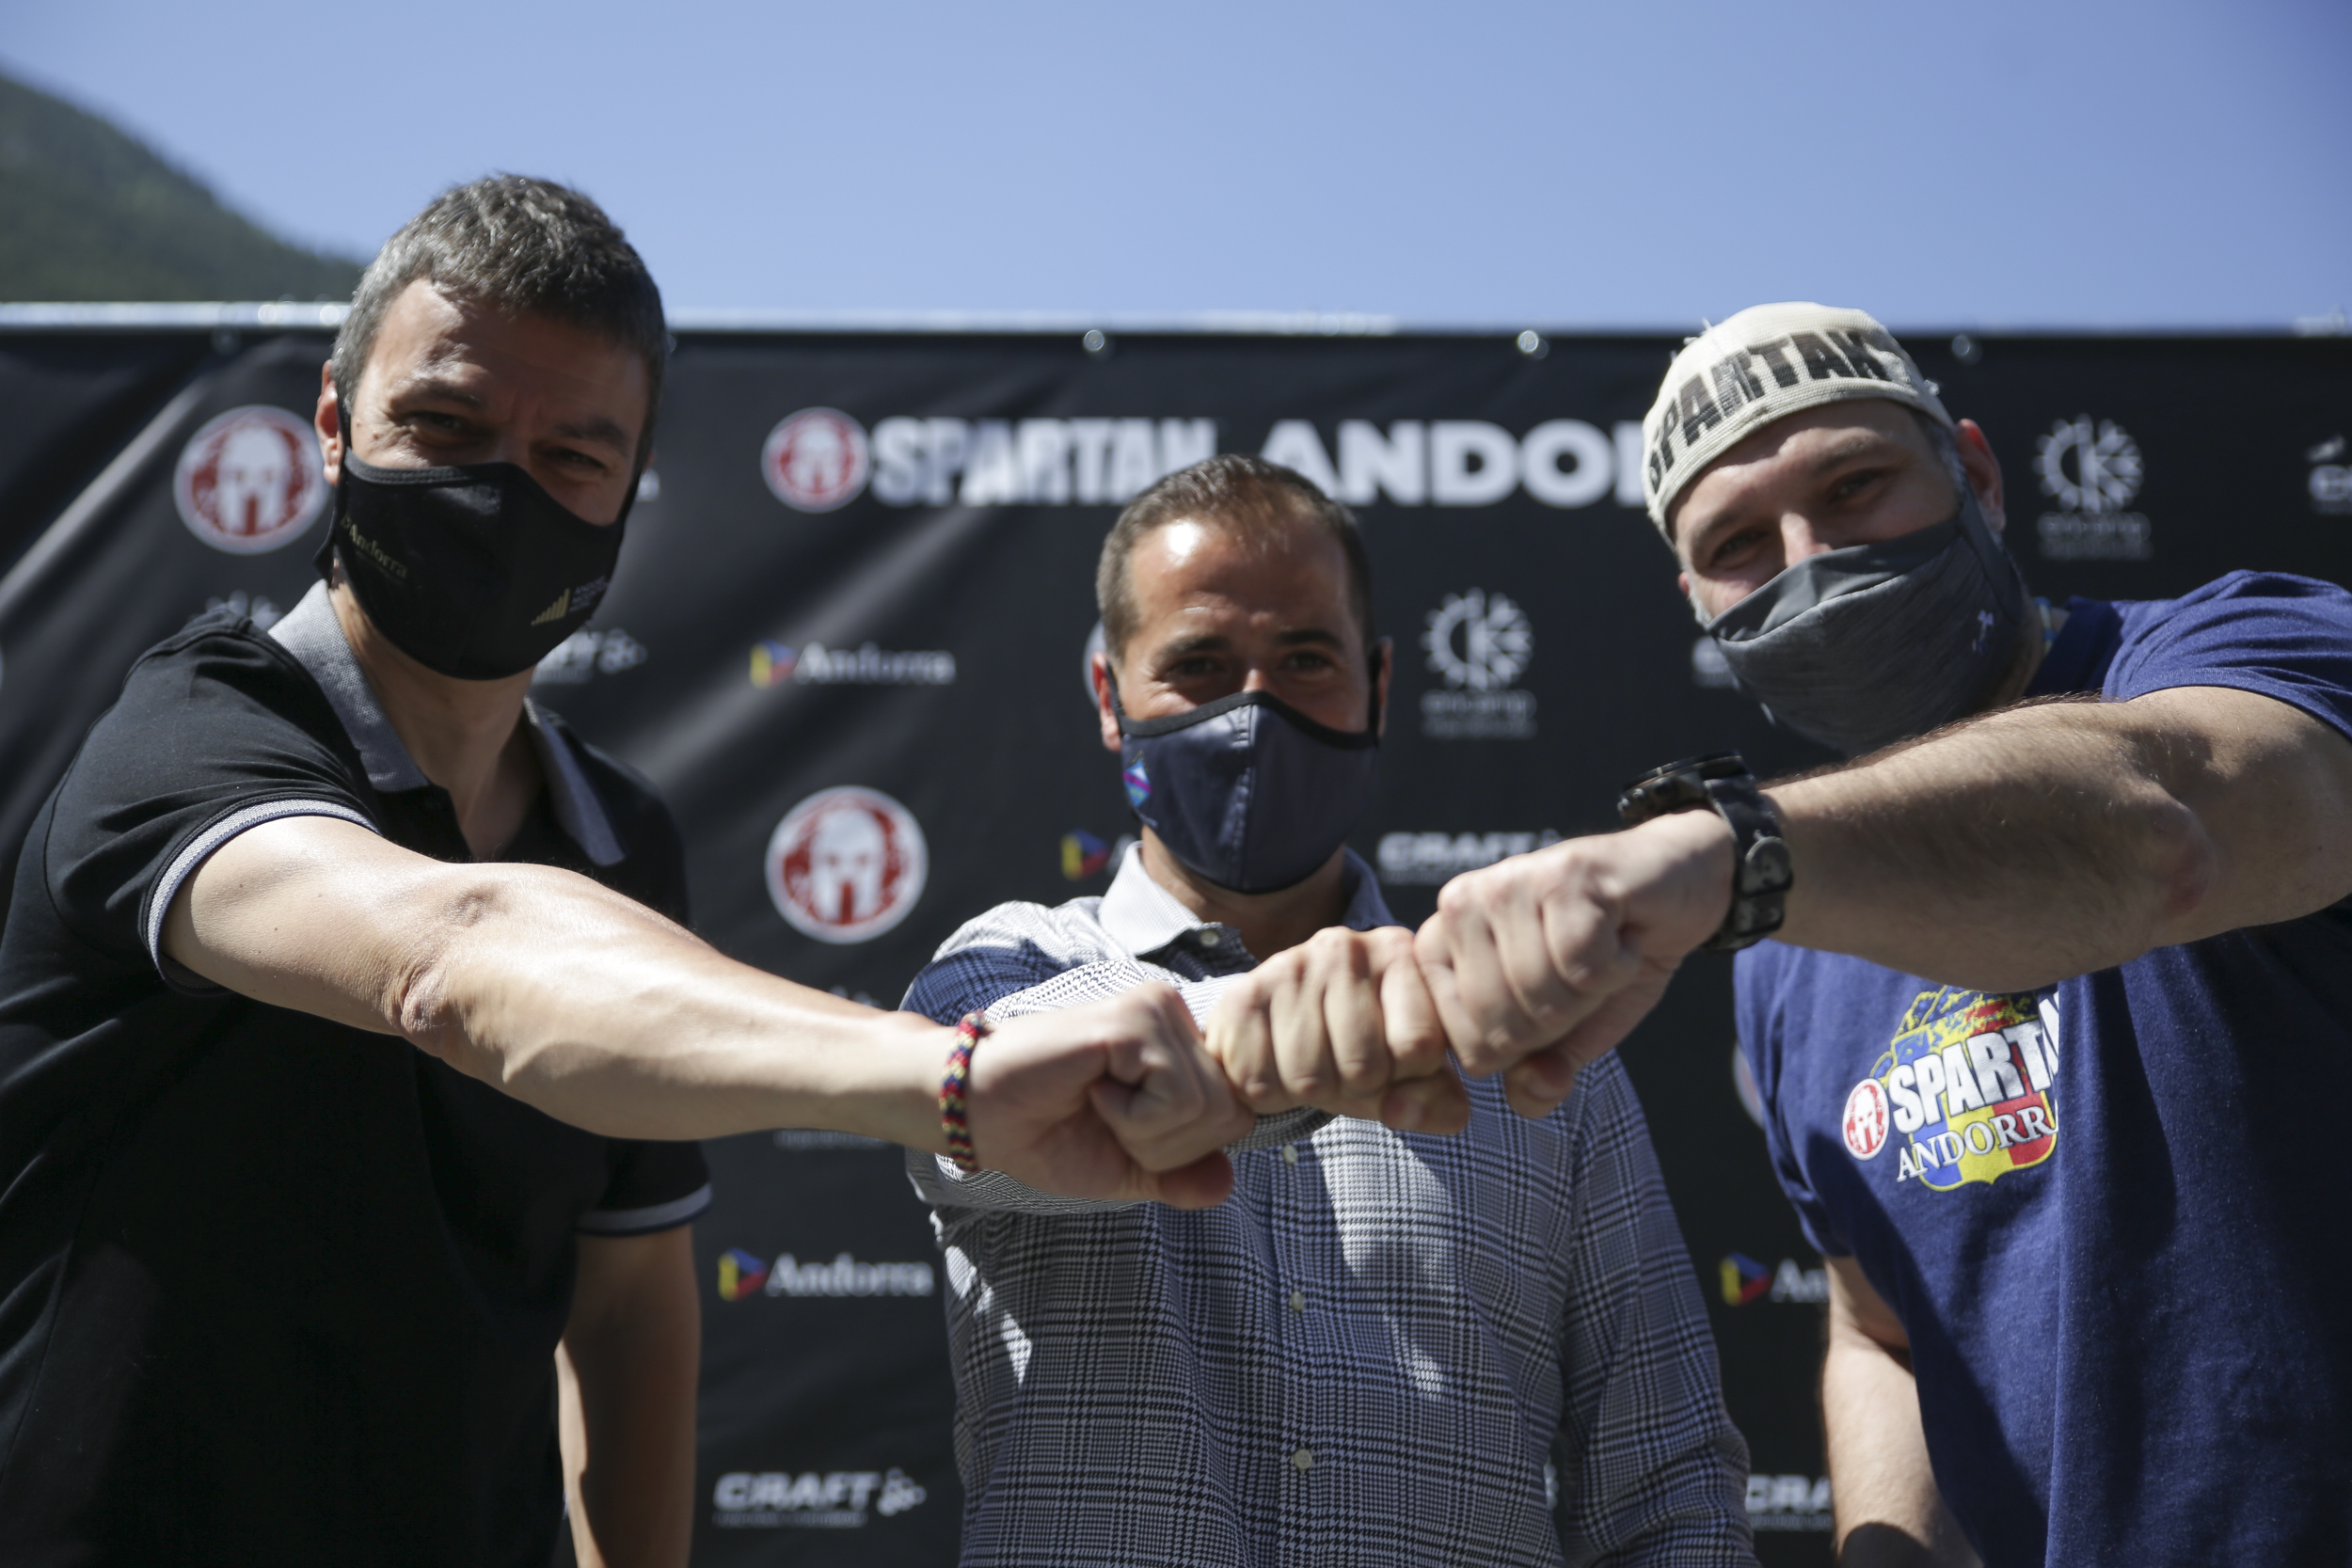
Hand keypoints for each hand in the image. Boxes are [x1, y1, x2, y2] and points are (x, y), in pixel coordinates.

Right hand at [968, 984, 1255, 1207]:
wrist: (978, 1114)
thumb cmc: (1044, 1134)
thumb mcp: (1126, 1169)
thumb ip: (1179, 1176)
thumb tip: (1227, 1184)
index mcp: (1179, 1045)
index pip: (1236, 1114)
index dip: (1186, 1150)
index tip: (1129, 1134)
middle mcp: (1176, 1016)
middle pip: (1230, 1114)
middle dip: (1169, 1147)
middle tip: (1109, 1120)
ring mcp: (1157, 1010)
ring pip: (1207, 1108)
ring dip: (1147, 1133)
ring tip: (1098, 1103)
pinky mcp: (1135, 1019)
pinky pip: (1175, 1097)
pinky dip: (1133, 1117)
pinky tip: (1094, 1091)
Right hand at [1204, 926, 1467, 1134]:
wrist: (1276, 1025)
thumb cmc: (1360, 1047)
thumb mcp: (1411, 1073)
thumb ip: (1436, 1102)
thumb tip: (1399, 1112)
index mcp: (1401, 953)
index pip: (1420, 1046)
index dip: (1407, 1077)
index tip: (1394, 1063)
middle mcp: (1345, 947)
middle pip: (1363, 1067)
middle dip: (1356, 1090)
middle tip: (1343, 1069)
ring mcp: (1288, 966)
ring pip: (1310, 1080)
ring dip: (1309, 1096)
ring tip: (1310, 1067)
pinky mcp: (1242, 995)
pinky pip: (1261, 1083)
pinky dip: (1268, 1096)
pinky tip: (1274, 1065)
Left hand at [1416, 810, 1733, 1117]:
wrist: (1672, 887)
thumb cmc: (1606, 957)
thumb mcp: (1568, 1033)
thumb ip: (1537, 1077)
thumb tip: (1531, 1093)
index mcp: (1438, 950)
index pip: (1470, 1052)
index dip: (1529, 1050)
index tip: (1551, 1003)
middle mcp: (1457, 908)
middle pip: (1504, 1029)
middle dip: (1562, 1020)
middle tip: (1581, 974)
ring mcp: (1505, 884)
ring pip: (1543, 998)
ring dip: (1593, 990)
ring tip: (1599, 949)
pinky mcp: (1560, 873)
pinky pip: (1583, 967)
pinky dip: (1620, 964)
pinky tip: (1619, 932)